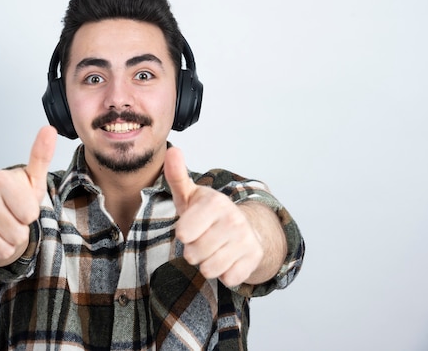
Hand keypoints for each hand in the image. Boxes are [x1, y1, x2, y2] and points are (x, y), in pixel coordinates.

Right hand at [0, 126, 56, 267]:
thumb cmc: (15, 194)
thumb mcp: (31, 177)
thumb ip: (41, 156)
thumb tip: (49, 129)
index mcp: (1, 180)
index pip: (29, 214)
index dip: (30, 215)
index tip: (23, 206)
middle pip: (17, 234)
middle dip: (20, 232)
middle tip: (13, 218)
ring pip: (3, 248)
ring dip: (8, 244)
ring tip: (3, 228)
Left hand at [164, 147, 263, 286]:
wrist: (242, 226)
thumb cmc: (206, 212)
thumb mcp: (189, 194)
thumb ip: (176, 175)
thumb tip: (173, 150)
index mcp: (216, 203)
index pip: (183, 234)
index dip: (183, 234)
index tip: (191, 226)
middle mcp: (234, 219)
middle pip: (194, 254)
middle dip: (193, 251)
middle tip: (201, 239)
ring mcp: (246, 239)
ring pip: (209, 269)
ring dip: (206, 263)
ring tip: (212, 248)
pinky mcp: (254, 258)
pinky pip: (228, 279)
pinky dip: (224, 273)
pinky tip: (227, 258)